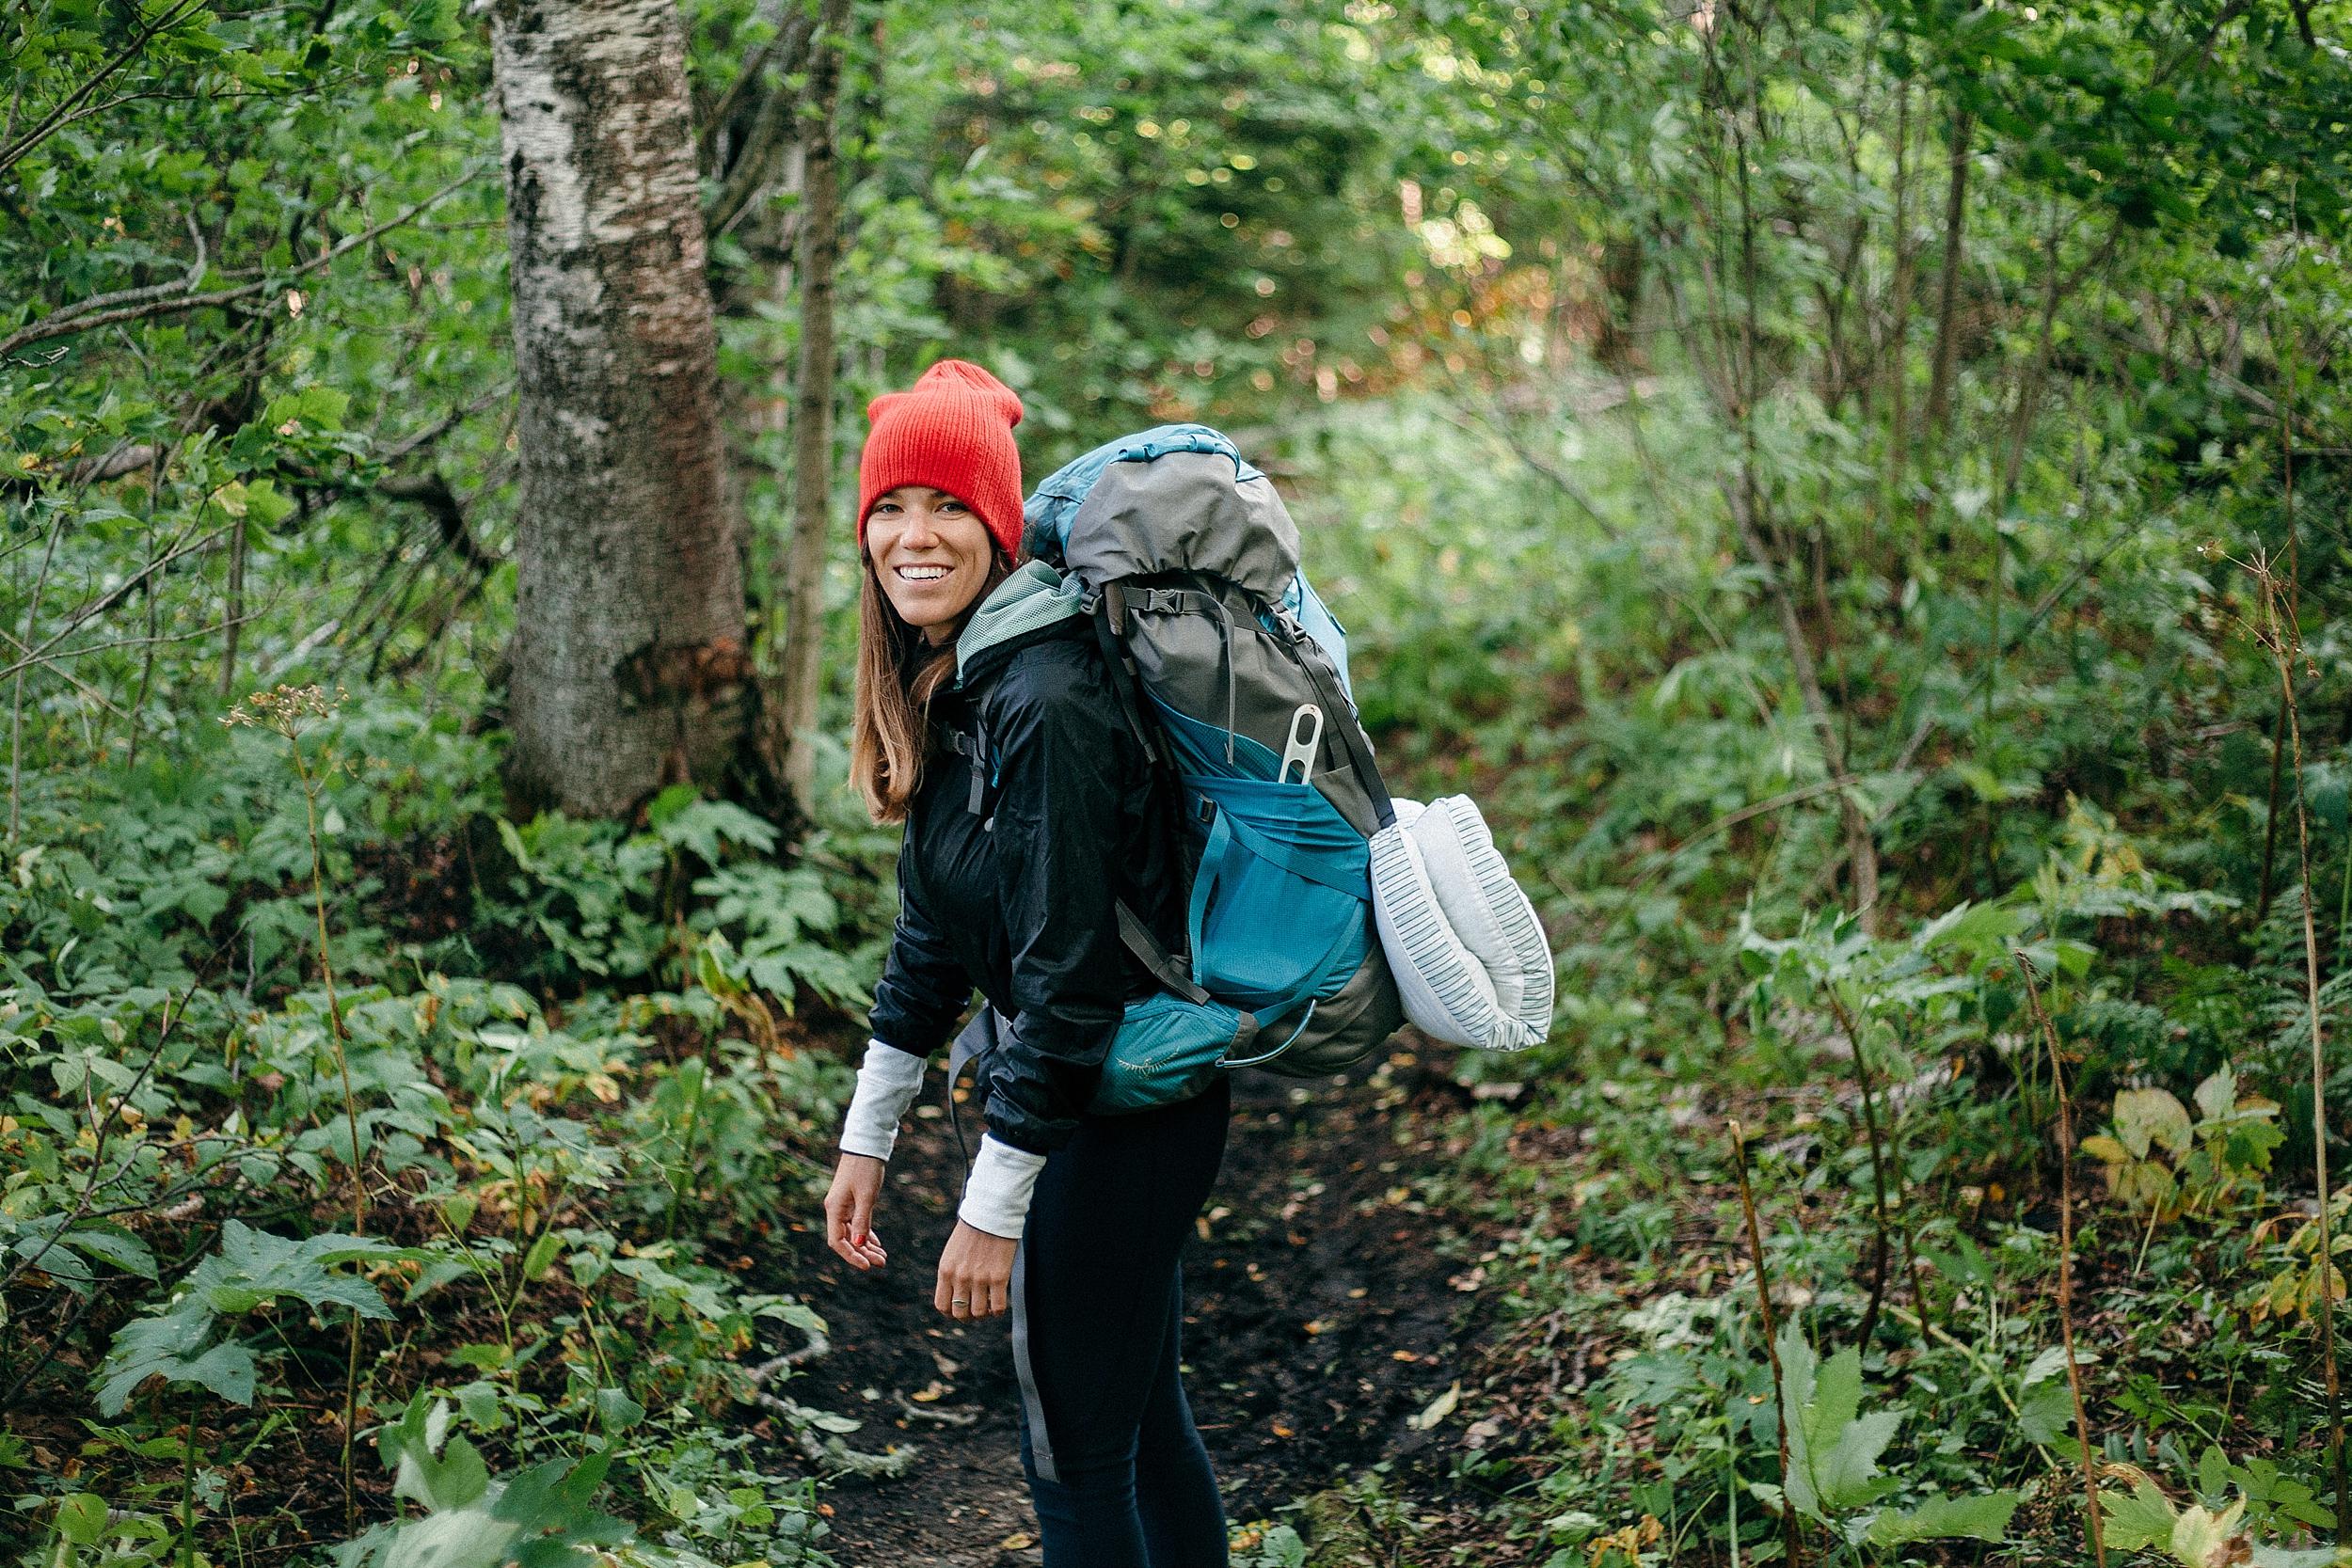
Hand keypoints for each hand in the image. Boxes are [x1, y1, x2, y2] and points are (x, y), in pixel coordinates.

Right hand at [824, 1153, 888, 1270]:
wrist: (867, 1145)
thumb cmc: (866, 1168)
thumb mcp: (866, 1196)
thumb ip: (862, 1220)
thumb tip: (859, 1243)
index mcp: (834, 1209)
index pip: (837, 1241)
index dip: (851, 1256)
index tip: (866, 1266)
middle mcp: (835, 1209)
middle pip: (846, 1239)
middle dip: (863, 1253)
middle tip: (881, 1263)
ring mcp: (843, 1205)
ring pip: (853, 1232)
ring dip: (866, 1246)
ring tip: (882, 1257)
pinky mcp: (852, 1200)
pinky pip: (857, 1223)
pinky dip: (866, 1233)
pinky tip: (877, 1243)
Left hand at [934, 1219, 1015, 1320]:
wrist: (991, 1214)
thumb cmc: (973, 1231)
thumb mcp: (952, 1253)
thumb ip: (952, 1273)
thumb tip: (957, 1295)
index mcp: (945, 1271)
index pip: (942, 1305)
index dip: (951, 1312)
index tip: (960, 1309)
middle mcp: (960, 1277)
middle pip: (960, 1313)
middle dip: (968, 1316)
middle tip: (976, 1310)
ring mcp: (979, 1278)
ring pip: (978, 1313)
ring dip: (984, 1314)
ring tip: (988, 1306)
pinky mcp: (999, 1277)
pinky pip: (997, 1306)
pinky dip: (998, 1311)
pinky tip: (999, 1305)